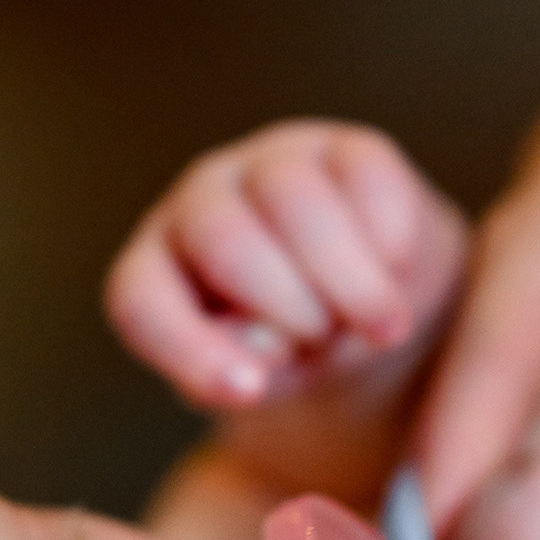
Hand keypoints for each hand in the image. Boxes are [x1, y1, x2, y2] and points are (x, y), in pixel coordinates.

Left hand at [107, 122, 469, 414]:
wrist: (373, 312)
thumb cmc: (296, 353)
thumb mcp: (265, 381)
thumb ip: (247, 370)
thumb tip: (259, 354)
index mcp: (156, 269)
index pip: (141, 300)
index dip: (189, 347)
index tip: (250, 392)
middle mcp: (201, 204)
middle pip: (223, 238)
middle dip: (287, 306)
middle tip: (328, 345)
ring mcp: (272, 163)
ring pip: (294, 199)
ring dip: (346, 278)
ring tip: (382, 329)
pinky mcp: (347, 147)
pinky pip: (365, 176)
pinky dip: (388, 239)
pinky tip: (398, 273)